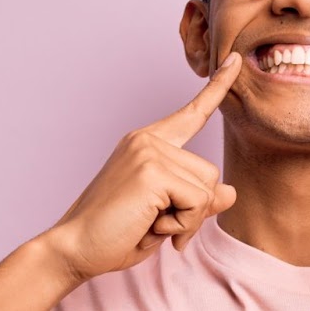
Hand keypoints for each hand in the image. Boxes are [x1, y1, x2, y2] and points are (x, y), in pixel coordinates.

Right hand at [48, 53, 241, 283]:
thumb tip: (231, 192)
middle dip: (194, 210)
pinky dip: (183, 225)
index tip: (233, 61)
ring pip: (207, 189)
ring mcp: (148, 151)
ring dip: (187, 220)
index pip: (190, 114)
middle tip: (158, 225)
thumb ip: (197, 201)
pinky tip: (152, 227)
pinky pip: (198, 202)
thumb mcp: (166, 216)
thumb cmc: (115, 234)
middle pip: (210, 173)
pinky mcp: (152, 170)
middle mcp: (147, 140)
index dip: (216, 89)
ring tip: (150, 224)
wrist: (75, 248)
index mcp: (147, 144)